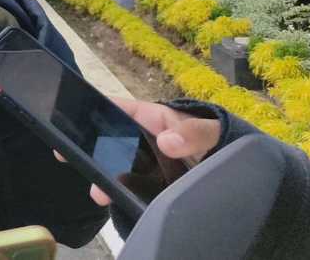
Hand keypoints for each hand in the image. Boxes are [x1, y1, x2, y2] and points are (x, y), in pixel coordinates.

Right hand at [55, 97, 220, 206]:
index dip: (94, 109)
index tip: (73, 117)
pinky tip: (116, 202)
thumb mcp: (211, 131)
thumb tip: (166, 141)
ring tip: (98, 192)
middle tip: (67, 156)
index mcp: (153, 118)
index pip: (118, 108)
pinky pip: (133, 188)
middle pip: (112, 142)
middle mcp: (145, 140)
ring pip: (119, 168)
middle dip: (92, 150)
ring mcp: (148, 165)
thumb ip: (193, 133)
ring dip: (106, 178)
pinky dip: (123, 195)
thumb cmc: (222, 140)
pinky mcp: (154, 186)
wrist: (242, 175)